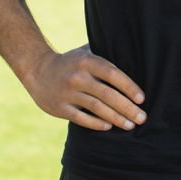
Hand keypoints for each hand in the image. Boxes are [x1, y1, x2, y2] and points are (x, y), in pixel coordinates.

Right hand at [25, 43, 146, 131]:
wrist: (38, 70)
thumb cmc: (70, 62)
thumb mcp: (84, 52)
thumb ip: (103, 53)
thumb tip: (131, 54)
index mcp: (87, 61)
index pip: (112, 74)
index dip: (128, 86)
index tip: (142, 98)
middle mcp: (78, 76)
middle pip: (107, 94)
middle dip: (127, 107)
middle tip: (142, 117)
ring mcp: (68, 93)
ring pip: (97, 108)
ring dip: (116, 118)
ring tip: (130, 125)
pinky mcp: (60, 107)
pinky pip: (81, 118)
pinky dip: (96, 123)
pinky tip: (109, 127)